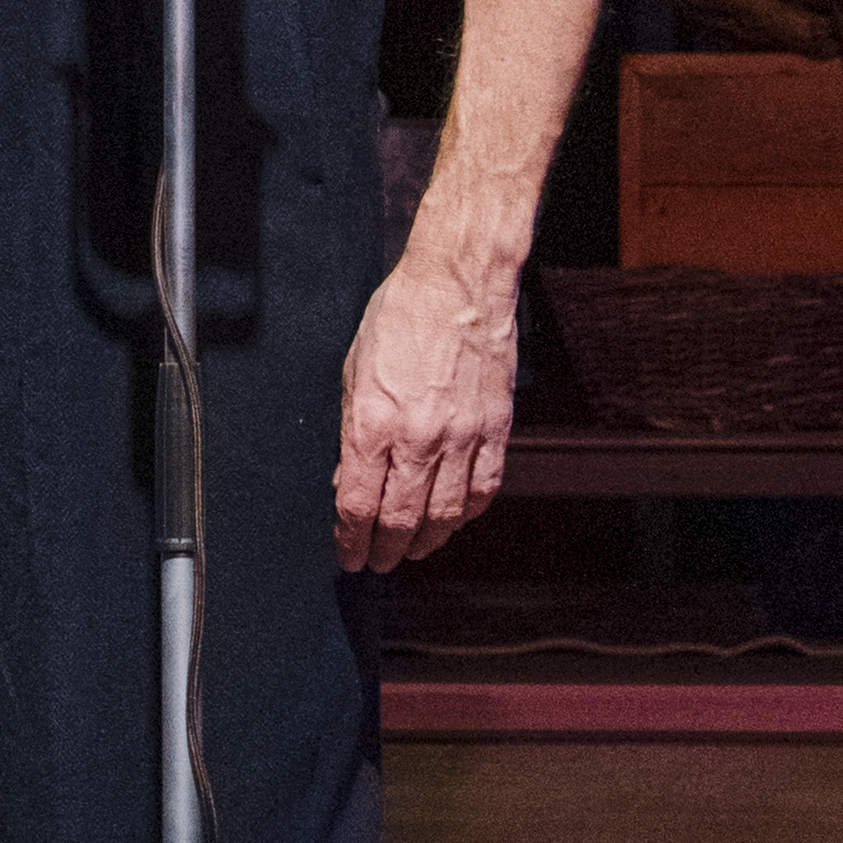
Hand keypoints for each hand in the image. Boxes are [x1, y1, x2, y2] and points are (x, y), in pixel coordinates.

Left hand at [333, 239, 522, 572]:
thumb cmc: (401, 315)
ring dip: (425, 541)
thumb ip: (351, 430)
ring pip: (444, 515)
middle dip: (384, 551)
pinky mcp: (495, 429)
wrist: (458, 282)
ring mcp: (461, 436)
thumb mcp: (353, 370)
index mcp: (372, 422)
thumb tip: (348, 477)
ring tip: (413, 547)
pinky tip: (455, 517)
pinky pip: (484, 488)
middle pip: (399, 521)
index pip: (356, 505)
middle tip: (377, 560)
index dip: (349, 540)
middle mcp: (417, 437)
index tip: (347, 552)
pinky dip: (467, 513)